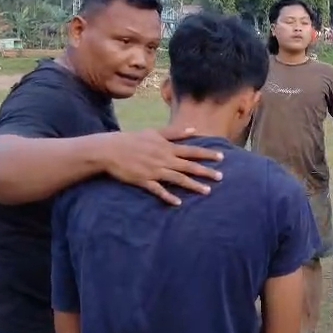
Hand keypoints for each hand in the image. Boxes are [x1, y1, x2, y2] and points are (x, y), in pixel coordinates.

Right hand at [101, 127, 224, 205]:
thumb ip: (175, 132)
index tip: (221, 157)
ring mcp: (154, 170)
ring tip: (207, 191)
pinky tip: (179, 203)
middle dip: (206, 171)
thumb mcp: (155, 132)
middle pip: (189, 166)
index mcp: (167, 147)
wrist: (110, 150)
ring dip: (193, 185)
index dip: (207, 154)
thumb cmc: (133, 139)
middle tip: (221, 177)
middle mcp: (164, 159)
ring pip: (178, 179)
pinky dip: (168, 196)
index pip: (191, 150)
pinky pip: (159, 190)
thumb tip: (193, 129)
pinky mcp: (144, 180)